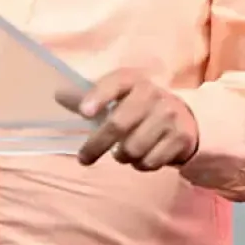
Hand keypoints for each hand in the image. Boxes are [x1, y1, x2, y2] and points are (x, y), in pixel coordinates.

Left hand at [61, 70, 198, 170]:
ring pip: (133, 148)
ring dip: (122, 156)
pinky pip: (150, 162)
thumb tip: (57, 95)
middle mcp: (153, 95)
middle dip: (96, 145)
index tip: (84, 112)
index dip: (99, 96)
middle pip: (118, 124)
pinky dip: (140, 165)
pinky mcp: (180, 138)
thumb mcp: (118, 97)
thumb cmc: (140, 107)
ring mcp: (169, 116)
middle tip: (84, 158)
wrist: (186, 119)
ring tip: (122, 152)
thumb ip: (89, 98)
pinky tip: (142, 155)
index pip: (115, 83)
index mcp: (134, 80)